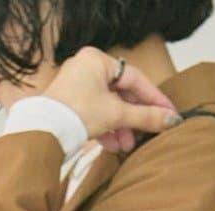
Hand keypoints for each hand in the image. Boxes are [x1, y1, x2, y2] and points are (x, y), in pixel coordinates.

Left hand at [44, 47, 180, 153]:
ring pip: (108, 106)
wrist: (43, 132)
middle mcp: (86, 68)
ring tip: (127, 145)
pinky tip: (112, 145)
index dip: (153, 98)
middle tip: (147, 134)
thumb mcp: (117, 114)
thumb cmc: (77, 113)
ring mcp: (76, 86)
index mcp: (98, 60)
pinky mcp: (69, 104)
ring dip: (120, 127)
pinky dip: (105, 129)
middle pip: (120, 94)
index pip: (134, 78)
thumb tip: (171, 120)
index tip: (168, 113)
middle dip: (133, 118)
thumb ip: (146, 116)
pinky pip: (94, 113)